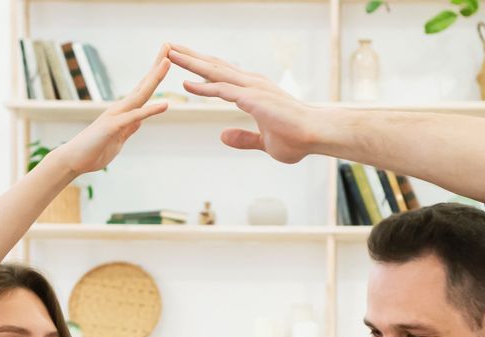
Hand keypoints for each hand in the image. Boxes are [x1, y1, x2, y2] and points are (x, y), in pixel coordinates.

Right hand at [50, 45, 173, 175]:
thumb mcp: (118, 139)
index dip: (155, 73)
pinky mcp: (114, 127)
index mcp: (123, 111)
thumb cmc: (94, 150)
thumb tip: (139, 122)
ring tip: (167, 61)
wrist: (73, 160)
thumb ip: (129, 128)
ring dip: (154, 77)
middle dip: (157, 65)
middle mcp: (121, 108)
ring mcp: (117, 115)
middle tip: (168, 45)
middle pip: (144, 84)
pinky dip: (150, 110)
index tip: (166, 58)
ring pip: (140, 94)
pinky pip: (135, 117)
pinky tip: (165, 104)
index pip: (143, 89)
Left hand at [167, 45, 319, 163]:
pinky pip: (223, 91)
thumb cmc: (297, 137)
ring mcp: (252, 89)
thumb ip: (244, 138)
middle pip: (213, 66)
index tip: (182, 61)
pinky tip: (187, 83)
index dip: (200, 68)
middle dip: (189, 56)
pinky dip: (204, 87)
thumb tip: (223, 136)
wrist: (316, 135)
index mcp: (252, 90)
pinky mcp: (253, 99)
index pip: (221, 75)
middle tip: (168, 46)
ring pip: (214, 72)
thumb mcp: (264, 142)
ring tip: (169, 53)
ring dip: (190, 63)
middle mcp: (250, 83)